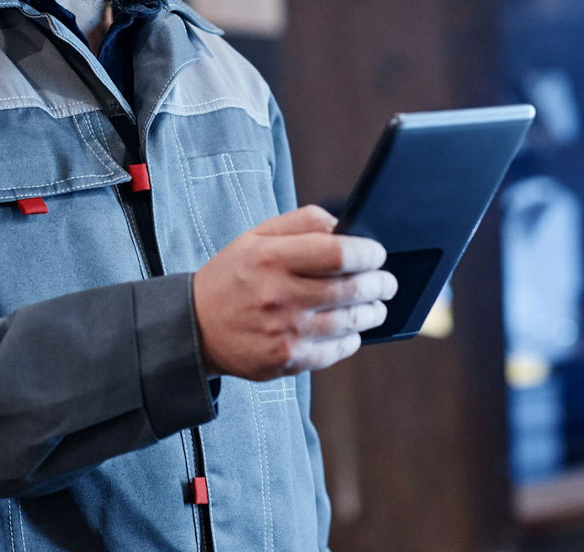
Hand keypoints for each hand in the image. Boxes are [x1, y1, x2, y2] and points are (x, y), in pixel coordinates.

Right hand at [192, 205, 397, 380]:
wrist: (196, 327)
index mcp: (272, 258)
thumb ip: (303, 222)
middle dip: (380, 283)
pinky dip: (352, 338)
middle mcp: (279, 295)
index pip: (339, 253)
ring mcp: (285, 332)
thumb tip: (345, 226)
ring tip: (376, 305)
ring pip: (350, 322)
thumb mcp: (257, 236)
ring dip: (372, 312)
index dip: (369, 253)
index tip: (378, 253)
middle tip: (387, 281)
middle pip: (352, 289)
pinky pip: (336, 350)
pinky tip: (352, 329)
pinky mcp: (288, 360)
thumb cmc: (235, 275)